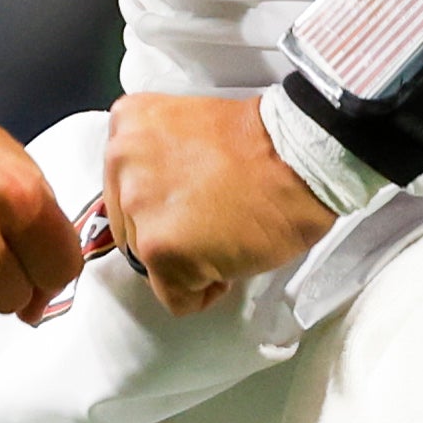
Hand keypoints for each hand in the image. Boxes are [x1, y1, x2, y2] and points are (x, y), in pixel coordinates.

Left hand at [103, 92, 332, 316]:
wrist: (301, 158)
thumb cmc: (264, 146)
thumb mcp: (187, 129)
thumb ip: (158, 160)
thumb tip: (155, 205)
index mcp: (127, 125)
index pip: (123, 187)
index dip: (161, 205)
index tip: (189, 205)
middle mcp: (121, 162)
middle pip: (130, 226)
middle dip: (169, 233)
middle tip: (211, 223)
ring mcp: (138, 207)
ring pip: (149, 262)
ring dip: (186, 261)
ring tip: (224, 238)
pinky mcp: (161, 249)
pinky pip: (174, 297)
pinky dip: (203, 293)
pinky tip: (229, 261)